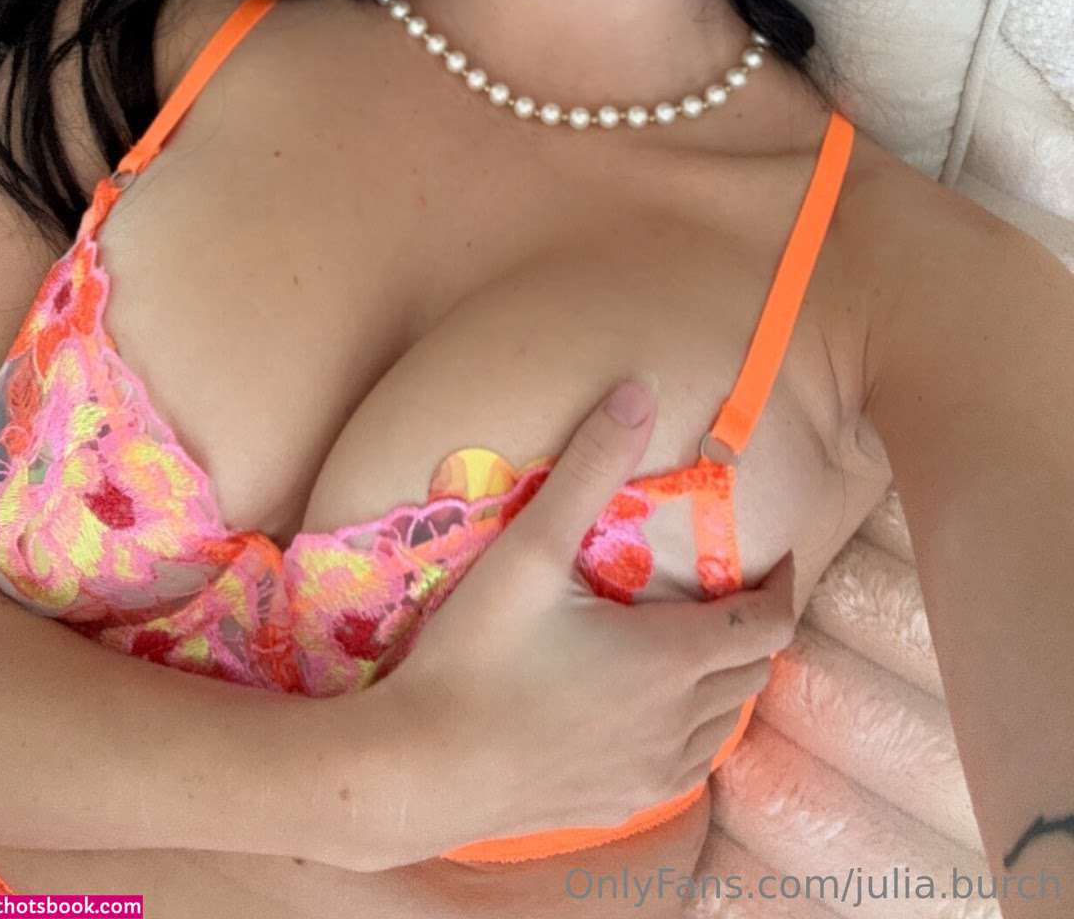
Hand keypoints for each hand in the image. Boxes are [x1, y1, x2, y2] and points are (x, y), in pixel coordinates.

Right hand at [347, 375, 796, 869]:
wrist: (417, 772)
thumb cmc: (472, 656)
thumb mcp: (529, 550)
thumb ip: (588, 467)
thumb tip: (637, 392)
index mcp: (671, 660)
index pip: (769, 625)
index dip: (783, 586)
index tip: (776, 556)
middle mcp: (679, 724)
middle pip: (755, 671)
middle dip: (756, 626)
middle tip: (732, 587)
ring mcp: (652, 775)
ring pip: (728, 725)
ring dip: (730, 679)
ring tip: (701, 639)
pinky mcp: (622, 807)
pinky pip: (691, 766)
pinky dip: (699, 729)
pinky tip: (660, 709)